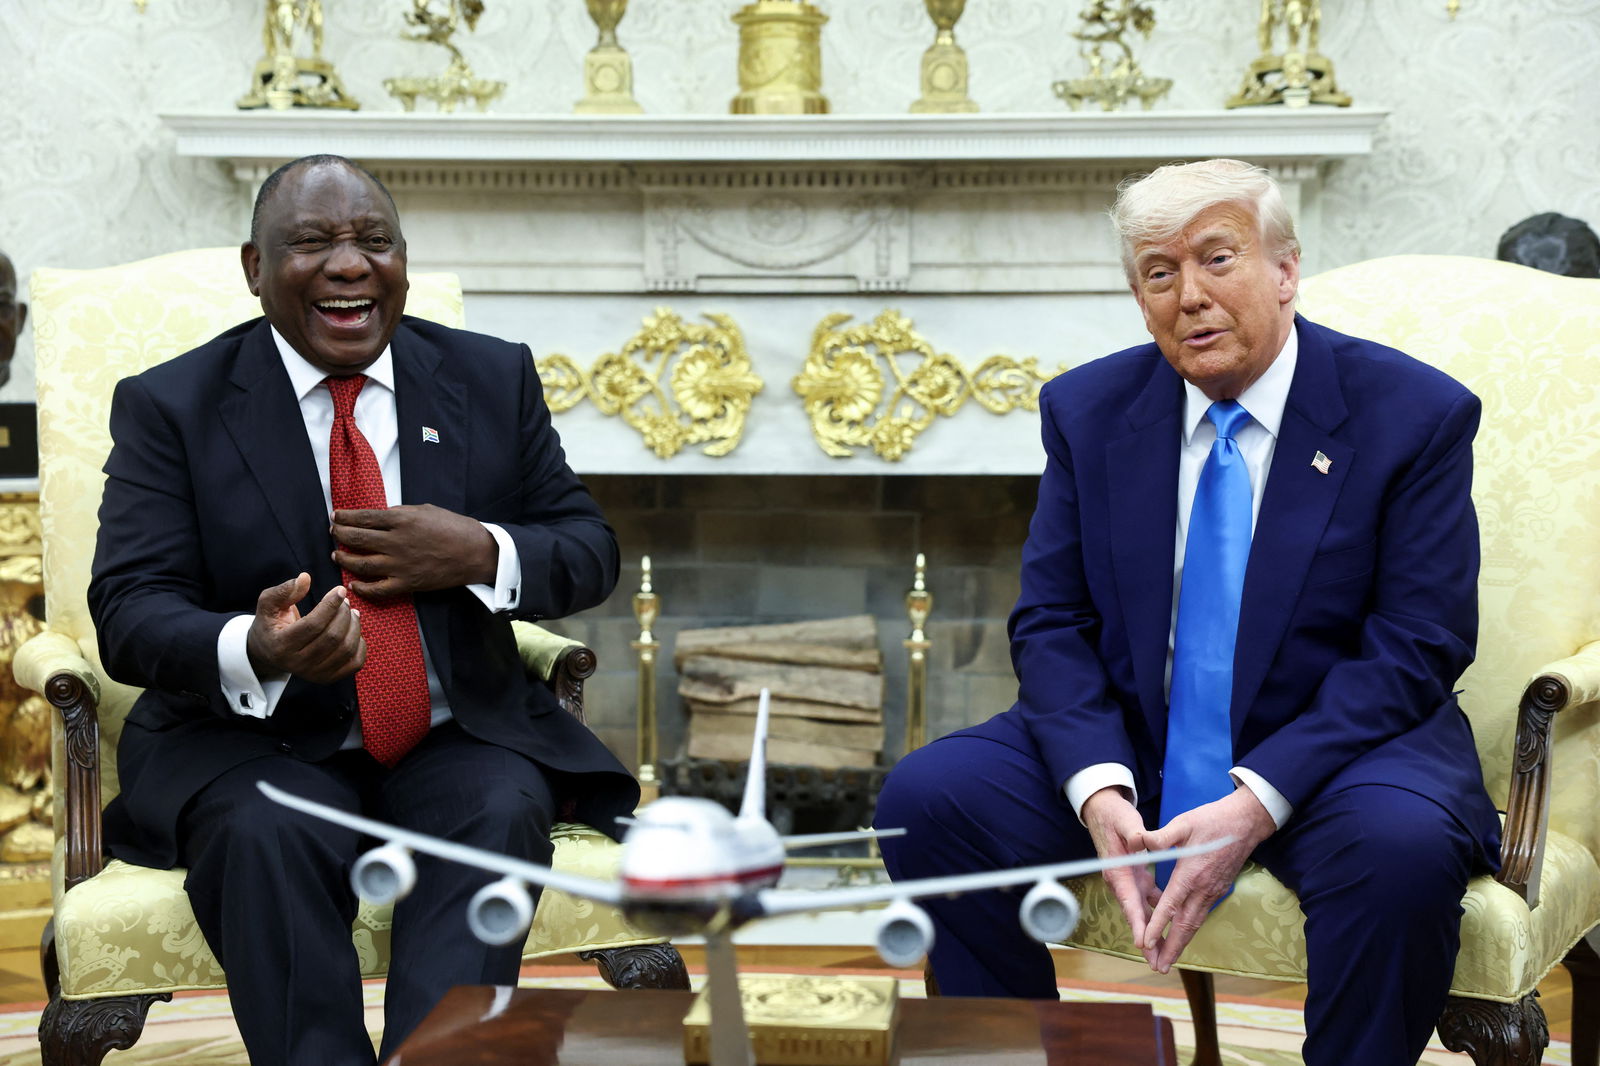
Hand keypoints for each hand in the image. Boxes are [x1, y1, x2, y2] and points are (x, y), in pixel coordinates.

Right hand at [246, 572, 365, 683]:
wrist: (270, 652)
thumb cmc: (271, 623)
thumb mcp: (268, 604)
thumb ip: (284, 590)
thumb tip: (305, 578)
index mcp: (281, 646)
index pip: (313, 625)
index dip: (330, 605)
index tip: (340, 590)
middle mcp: (297, 664)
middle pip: (332, 637)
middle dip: (344, 614)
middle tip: (346, 601)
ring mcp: (314, 674)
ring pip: (346, 649)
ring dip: (354, 626)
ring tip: (351, 612)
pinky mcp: (328, 678)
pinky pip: (355, 662)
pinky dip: (360, 644)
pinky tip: (353, 630)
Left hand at [332, 504, 497, 599]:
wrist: (475, 552)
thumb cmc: (453, 527)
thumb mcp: (425, 510)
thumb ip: (399, 513)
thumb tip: (379, 518)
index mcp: (401, 520)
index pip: (363, 517)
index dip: (345, 517)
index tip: (336, 517)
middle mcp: (396, 542)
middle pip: (356, 538)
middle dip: (340, 534)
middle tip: (333, 533)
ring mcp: (400, 565)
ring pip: (361, 564)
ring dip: (344, 559)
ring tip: (337, 555)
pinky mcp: (407, 583)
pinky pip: (378, 589)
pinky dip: (362, 588)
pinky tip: (354, 583)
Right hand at [1081, 787, 1162, 967]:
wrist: (1104, 811)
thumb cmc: (1114, 816)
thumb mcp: (1125, 820)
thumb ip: (1133, 832)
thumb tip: (1140, 840)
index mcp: (1118, 871)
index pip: (1129, 901)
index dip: (1137, 923)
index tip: (1143, 944)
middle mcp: (1122, 881)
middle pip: (1136, 915)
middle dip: (1147, 940)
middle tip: (1158, 964)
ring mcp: (1129, 881)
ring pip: (1143, 912)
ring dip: (1153, 933)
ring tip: (1166, 955)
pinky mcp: (1137, 877)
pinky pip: (1149, 901)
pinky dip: (1159, 915)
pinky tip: (1172, 926)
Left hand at [1136, 787, 1276, 973]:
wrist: (1246, 823)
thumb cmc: (1212, 820)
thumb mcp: (1183, 823)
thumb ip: (1160, 836)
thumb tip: (1139, 842)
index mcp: (1190, 874)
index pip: (1171, 906)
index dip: (1158, 926)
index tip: (1146, 944)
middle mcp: (1202, 889)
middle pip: (1185, 925)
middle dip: (1171, 948)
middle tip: (1158, 967)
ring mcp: (1212, 892)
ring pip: (1194, 924)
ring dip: (1180, 944)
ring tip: (1167, 961)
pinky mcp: (1217, 890)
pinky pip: (1200, 915)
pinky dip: (1189, 930)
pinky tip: (1180, 936)